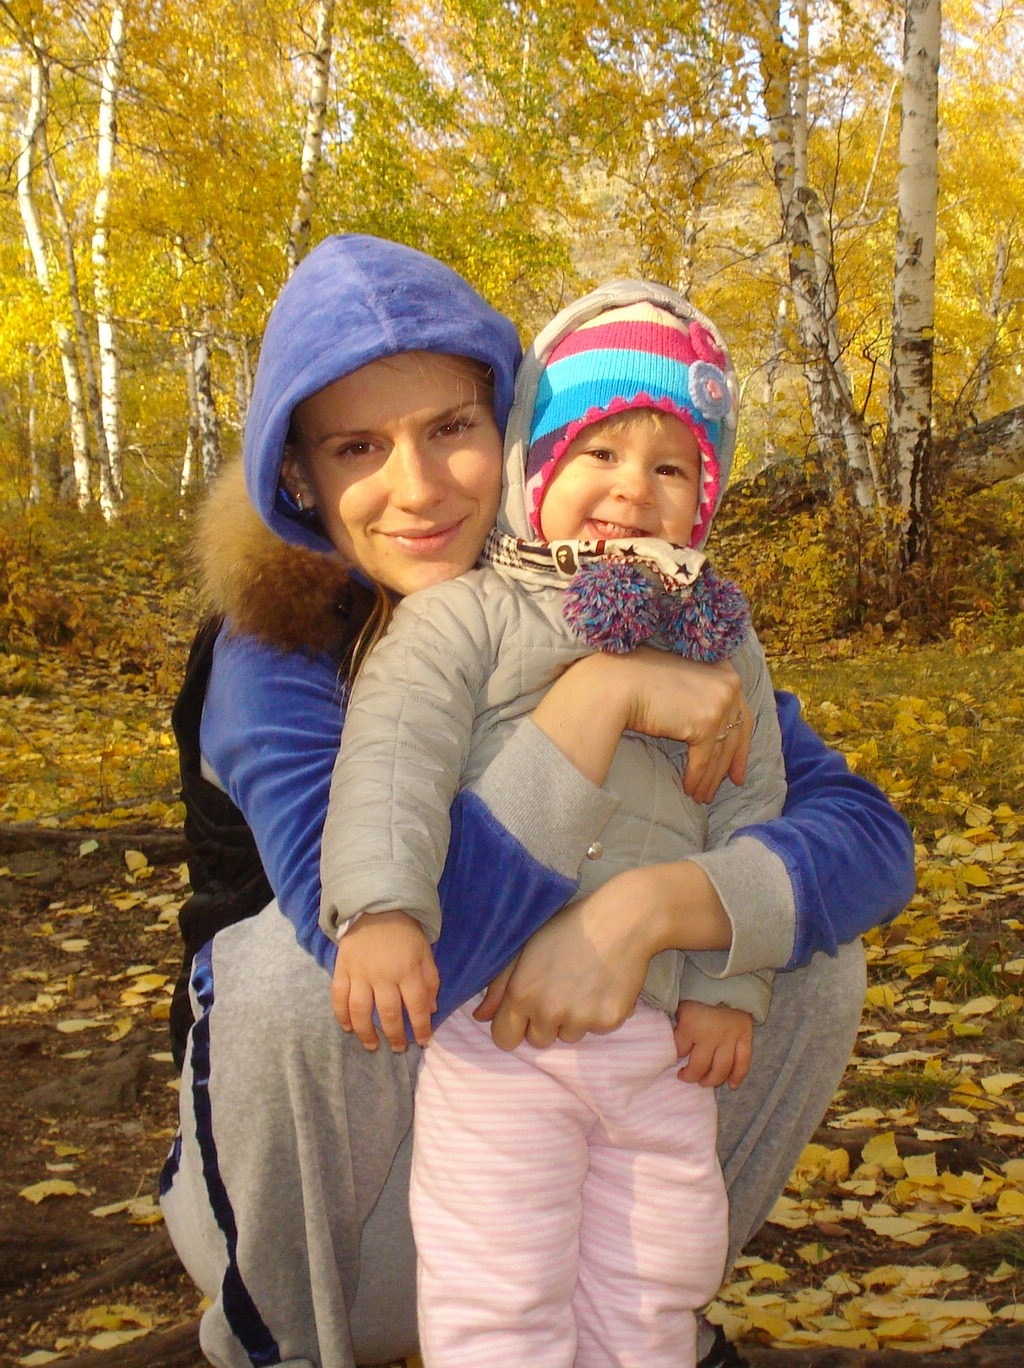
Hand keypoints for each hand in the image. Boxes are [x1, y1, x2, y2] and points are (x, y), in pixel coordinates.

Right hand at [331, 910, 438, 1051]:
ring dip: (366, 1032)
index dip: (421, 1028)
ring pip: (361, 1010)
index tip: (423, 1042)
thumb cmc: (405, 933)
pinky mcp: (342, 969)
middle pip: (389, 1013)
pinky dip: (341, 1015)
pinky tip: (348, 1028)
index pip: (416, 1006)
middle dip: (394, 1036)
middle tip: (398, 1048)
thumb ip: (430, 982)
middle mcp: (383, 975)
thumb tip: (430, 1011)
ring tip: (372, 1045)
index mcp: (408, 970)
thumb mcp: (426, 954)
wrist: (376, 907)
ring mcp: (360, 973)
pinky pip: (338, 997)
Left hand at [481, 871, 658, 1051]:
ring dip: (573, 1019)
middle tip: (559, 990)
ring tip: (583, 983)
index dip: (513, 1026)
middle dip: (544, 1023)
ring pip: (568, 1036)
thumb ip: (499, 985)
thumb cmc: (569, 927)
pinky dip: (598, 1014)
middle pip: (537, 1042)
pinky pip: (596, 1030)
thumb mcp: (526, 947)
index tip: (525, 1013)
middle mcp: (549, 1012)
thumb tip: (481, 1016)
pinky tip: (603, 986)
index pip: (504, 1039)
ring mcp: (580, 1019)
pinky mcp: (608, 1022)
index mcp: (522, 994)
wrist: (622, 920)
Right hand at [617, 650, 752, 803]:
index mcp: (725, 671)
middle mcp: (729, 686)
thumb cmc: (639, 679)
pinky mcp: (705, 724)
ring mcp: (719, 704)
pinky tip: (689, 790)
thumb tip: (710, 729)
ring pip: (719, 752)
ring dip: (710, 778)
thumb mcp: (682, 682)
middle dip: (727, 766)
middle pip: (734, 736)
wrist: (618, 683)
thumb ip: (701, 697)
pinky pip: (703, 760)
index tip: (736, 769)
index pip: (742, 715)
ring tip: (702, 796)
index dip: (740, 745)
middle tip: (723, 787)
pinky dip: (696, 778)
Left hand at [673, 999, 752, 1088]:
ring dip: (712, 1080)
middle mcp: (710, 1036)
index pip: (679, 1050)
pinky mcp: (745, 1037)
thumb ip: (678, 1023)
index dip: (675, 1058)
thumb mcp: (682, 1005)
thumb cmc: (700, 992)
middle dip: (691, 1076)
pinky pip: (743, 1062)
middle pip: (700, 1066)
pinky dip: (738, 1076)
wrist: (727, 979)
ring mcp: (729, 1038)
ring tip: (704, 1083)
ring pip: (721, 1068)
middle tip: (686, 1077)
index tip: (673, 1061)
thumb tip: (668, 1041)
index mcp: (691, 1025)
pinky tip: (732, 1085)